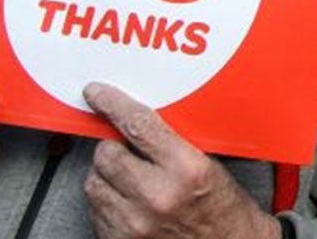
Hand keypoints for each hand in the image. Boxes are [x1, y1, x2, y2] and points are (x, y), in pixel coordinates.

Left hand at [81, 83, 278, 238]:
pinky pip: (94, 209)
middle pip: (106, 154)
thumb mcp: (208, 165)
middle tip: (125, 147)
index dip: (113, 104)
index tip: (98, 94)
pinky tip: (127, 200)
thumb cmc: (222, 208)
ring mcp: (134, 223)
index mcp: (186, 169)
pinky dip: (105, 200)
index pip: (139, 126)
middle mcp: (157, 196)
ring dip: (106, 174)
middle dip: (112, 145)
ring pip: (94, 182)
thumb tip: (136, 120)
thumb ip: (173, 143)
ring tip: (128, 177)